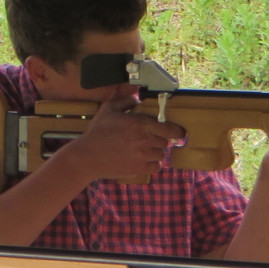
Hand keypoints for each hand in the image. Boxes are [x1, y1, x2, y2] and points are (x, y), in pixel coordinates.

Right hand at [61, 95, 186, 183]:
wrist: (88, 157)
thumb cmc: (97, 132)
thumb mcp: (109, 109)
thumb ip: (126, 100)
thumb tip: (138, 98)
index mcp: (140, 124)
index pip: (169, 128)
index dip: (177, 131)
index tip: (180, 132)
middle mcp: (144, 140)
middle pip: (165, 142)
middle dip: (159, 140)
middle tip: (150, 139)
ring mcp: (143, 156)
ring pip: (161, 154)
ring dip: (155, 152)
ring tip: (145, 150)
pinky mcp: (138, 169)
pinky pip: (156, 167)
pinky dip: (153, 164)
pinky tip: (145, 161)